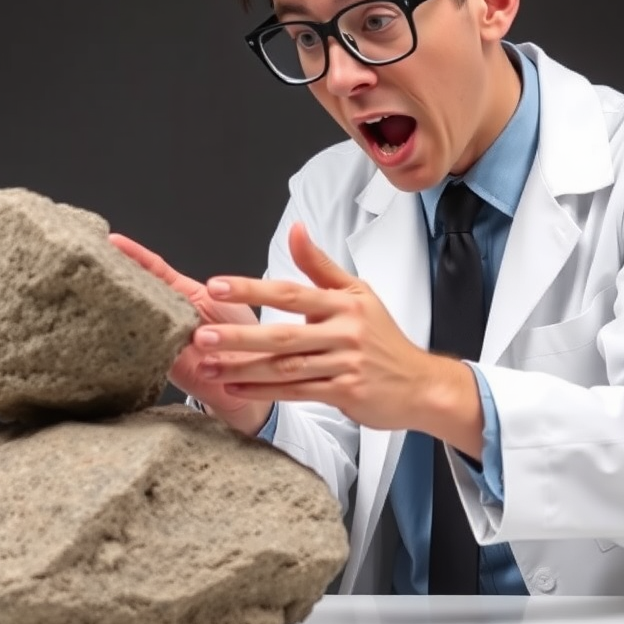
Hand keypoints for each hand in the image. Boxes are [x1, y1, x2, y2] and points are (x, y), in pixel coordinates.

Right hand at [108, 233, 272, 434]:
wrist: (255, 379)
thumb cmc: (244, 336)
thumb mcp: (227, 304)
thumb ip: (204, 293)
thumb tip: (181, 286)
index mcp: (185, 293)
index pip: (155, 269)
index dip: (134, 254)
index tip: (112, 240)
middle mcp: (170, 314)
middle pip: (137, 292)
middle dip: (117, 278)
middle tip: (94, 264)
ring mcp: (164, 339)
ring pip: (137, 318)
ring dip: (121, 305)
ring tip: (99, 290)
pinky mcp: (165, 366)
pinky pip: (147, 349)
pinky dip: (137, 340)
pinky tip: (119, 328)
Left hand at [191, 224, 482, 452]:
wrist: (420, 384)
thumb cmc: (382, 338)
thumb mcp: (358, 293)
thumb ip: (320, 266)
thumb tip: (296, 230)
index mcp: (343, 303)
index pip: (290, 292)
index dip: (252, 289)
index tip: (217, 287)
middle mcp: (344, 332)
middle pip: (283, 334)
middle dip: (239, 335)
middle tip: (202, 334)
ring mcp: (344, 365)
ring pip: (286, 367)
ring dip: (244, 367)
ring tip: (209, 365)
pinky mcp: (344, 393)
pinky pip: (297, 393)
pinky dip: (264, 391)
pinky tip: (236, 387)